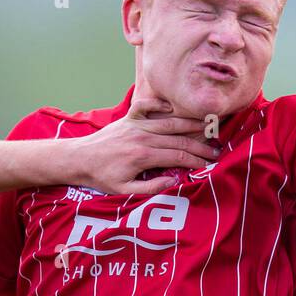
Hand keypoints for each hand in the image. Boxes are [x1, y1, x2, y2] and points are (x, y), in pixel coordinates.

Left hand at [74, 97, 220, 194]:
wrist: (79, 159)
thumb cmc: (101, 177)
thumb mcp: (124, 191)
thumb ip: (150, 188)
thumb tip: (174, 180)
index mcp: (142, 156)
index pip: (177, 155)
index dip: (196, 160)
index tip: (209, 163)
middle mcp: (141, 137)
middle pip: (178, 138)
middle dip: (200, 144)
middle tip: (216, 148)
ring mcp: (135, 125)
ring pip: (168, 121)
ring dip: (189, 123)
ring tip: (208, 125)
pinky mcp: (128, 118)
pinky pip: (145, 105)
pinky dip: (159, 104)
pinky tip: (172, 107)